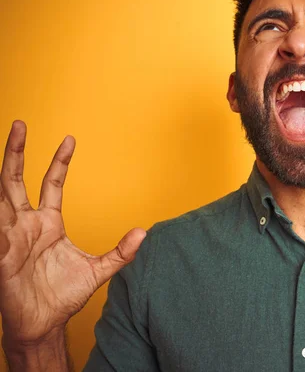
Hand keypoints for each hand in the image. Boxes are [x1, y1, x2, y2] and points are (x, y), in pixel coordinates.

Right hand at [0, 121, 145, 345]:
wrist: (44, 324)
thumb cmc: (63, 296)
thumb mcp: (99, 269)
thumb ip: (121, 251)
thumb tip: (144, 233)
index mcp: (47, 224)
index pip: (51, 184)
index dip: (59, 161)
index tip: (69, 139)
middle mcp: (26, 225)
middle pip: (16, 181)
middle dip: (18, 152)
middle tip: (22, 124)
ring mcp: (10, 237)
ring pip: (1, 196)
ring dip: (2, 170)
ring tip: (10, 143)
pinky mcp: (1, 254)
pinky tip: (0, 201)